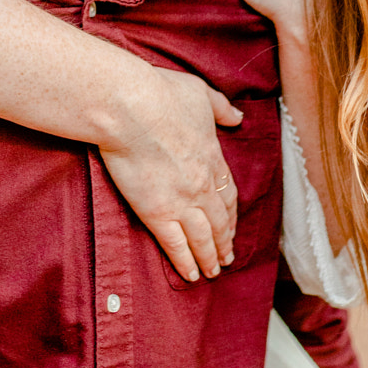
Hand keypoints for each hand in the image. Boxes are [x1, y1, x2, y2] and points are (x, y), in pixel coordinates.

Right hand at [98, 65, 240, 284]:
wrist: (130, 107)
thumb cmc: (161, 93)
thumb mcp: (200, 93)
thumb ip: (220, 108)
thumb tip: (238, 116)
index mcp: (213, 157)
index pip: (228, 193)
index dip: (232, 214)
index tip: (232, 226)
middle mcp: (202, 184)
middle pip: (219, 221)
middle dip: (224, 241)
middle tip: (227, 257)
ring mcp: (181, 200)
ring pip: (202, 237)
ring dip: (209, 257)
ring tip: (213, 272)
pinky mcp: (156, 211)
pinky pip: (175, 244)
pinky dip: (184, 261)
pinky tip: (190, 274)